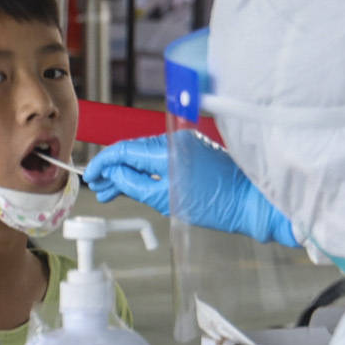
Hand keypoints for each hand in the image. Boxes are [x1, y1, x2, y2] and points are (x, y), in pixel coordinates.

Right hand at [84, 133, 297, 245]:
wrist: (253, 202)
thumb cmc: (217, 203)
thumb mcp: (166, 198)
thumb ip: (134, 185)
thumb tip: (113, 176)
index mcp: (167, 148)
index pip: (124, 150)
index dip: (104, 163)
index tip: (92, 176)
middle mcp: (175, 140)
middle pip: (133, 151)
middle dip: (114, 170)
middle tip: (101, 189)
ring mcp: (185, 145)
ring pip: (146, 155)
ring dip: (129, 172)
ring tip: (114, 193)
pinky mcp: (193, 153)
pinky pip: (161, 158)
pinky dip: (147, 171)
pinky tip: (138, 186)